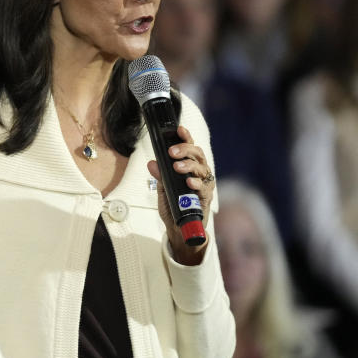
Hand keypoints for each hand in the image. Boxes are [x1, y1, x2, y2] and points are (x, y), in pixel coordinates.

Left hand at [147, 125, 215, 264]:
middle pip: (198, 154)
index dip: (186, 137)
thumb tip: (151, 163)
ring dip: (189, 166)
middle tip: (172, 152)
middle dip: (185, 150)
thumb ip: (160, 176)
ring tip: (177, 166)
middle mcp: (200, 173)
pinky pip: (203, 188)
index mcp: (190, 167)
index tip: (179, 129)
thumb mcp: (163, 189)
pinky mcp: (206, 198)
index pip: (190, 148)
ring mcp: (204, 185)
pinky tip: (189, 182)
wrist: (179, 228)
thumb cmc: (174, 206)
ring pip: (202, 169)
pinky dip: (196, 184)